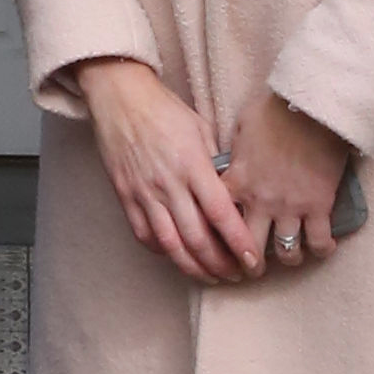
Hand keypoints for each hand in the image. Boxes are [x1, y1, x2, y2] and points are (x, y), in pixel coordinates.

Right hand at [72, 53, 259, 285]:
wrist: (119, 96)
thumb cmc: (164, 109)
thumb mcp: (200, 129)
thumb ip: (216, 164)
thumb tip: (234, 191)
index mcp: (192, 164)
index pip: (221, 214)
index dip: (240, 243)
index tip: (254, 261)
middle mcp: (168, 183)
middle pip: (198, 239)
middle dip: (221, 264)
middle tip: (238, 274)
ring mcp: (144, 193)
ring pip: (171, 246)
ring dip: (194, 268)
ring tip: (212, 276)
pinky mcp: (125, 196)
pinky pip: (145, 235)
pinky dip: (163, 252)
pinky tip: (178, 256)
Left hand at [222, 83, 351, 273]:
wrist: (314, 106)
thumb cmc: (276, 109)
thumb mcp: (242, 126)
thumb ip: (234, 152)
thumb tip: (229, 162)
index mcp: (238, 181)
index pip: (217, 219)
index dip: (216, 236)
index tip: (219, 245)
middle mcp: (261, 201)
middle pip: (249, 247)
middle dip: (248, 265)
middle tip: (251, 269)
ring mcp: (291, 206)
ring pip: (286, 251)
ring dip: (287, 259)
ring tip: (289, 259)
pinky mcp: (319, 205)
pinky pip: (319, 240)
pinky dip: (322, 249)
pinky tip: (323, 248)